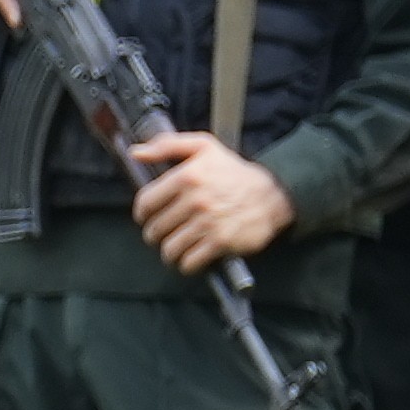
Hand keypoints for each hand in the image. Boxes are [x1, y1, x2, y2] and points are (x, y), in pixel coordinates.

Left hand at [128, 130, 292, 272]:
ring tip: (175, 246)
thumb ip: (167, 145)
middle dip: (155, 234)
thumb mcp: (203, 147)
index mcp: (186, 177)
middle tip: (163, 233)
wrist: (274, 194)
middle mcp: (196, 200)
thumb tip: (135, 153)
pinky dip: (186, 264)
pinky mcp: (221, 242)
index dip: (142, 213)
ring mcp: (208, 223)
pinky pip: (190, 262)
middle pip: (156, 228)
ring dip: (169, 251)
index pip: (145, 203)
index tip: (146, 217)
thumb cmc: (234, 172)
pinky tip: (190, 257)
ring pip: (170, 248)